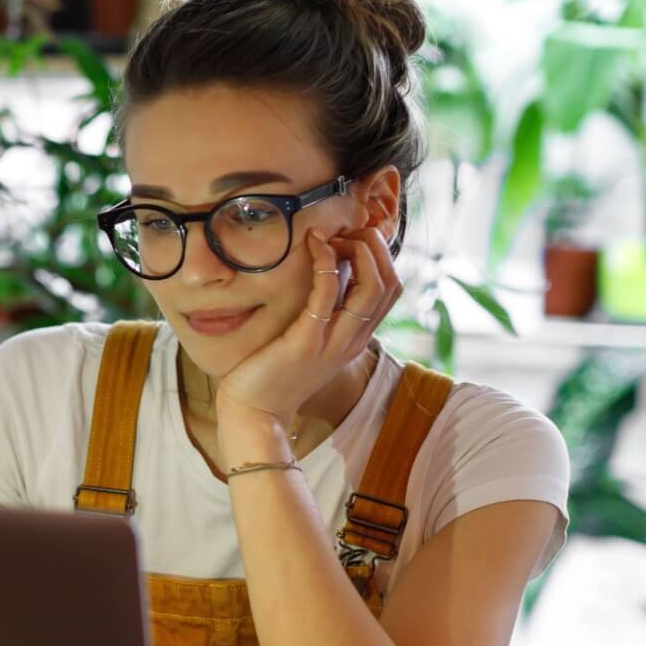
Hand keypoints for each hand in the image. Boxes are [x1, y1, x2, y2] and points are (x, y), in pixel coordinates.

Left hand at [214, 225, 401, 454]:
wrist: (254, 413)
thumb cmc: (273, 373)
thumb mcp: (309, 341)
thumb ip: (323, 314)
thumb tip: (326, 273)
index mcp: (356, 338)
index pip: (390, 289)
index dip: (379, 256)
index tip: (350, 239)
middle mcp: (352, 340)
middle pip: (390, 283)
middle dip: (375, 247)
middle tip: (344, 232)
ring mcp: (333, 342)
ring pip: (372, 287)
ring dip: (358, 251)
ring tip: (332, 235)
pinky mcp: (307, 341)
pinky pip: (328, 293)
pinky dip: (326, 263)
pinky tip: (313, 245)